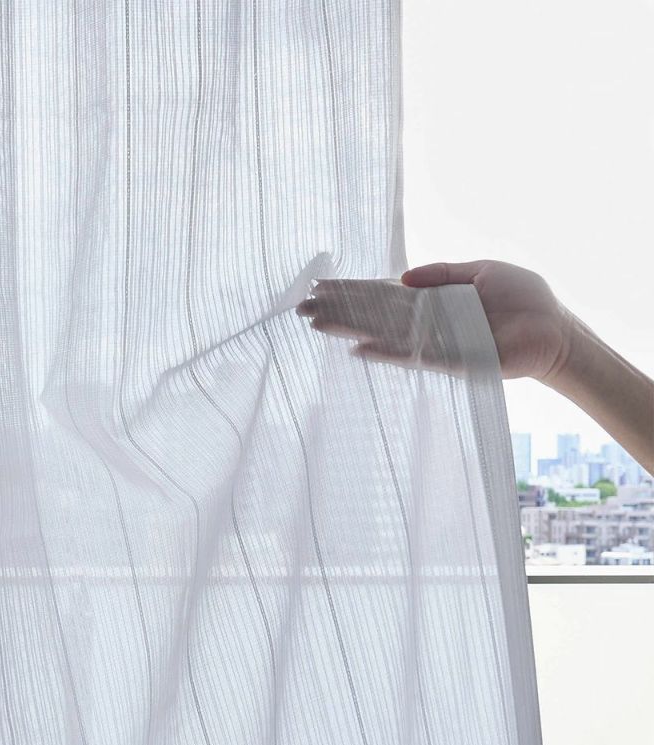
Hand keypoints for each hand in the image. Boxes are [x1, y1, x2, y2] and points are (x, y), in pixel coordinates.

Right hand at [295, 260, 571, 380]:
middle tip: (302, 307)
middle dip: (339, 310)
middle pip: (375, 314)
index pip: (383, 293)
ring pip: (384, 335)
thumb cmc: (524, 297)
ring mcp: (435, 342)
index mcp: (433, 299)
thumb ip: (442, 274)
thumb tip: (401, 278)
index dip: (352, 290)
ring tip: (317, 324)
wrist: (555, 329)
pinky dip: (386, 353)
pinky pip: (412, 357)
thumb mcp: (481, 270)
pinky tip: (358, 348)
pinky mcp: (450, 361)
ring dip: (350, 330)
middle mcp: (427, 321)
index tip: (320, 286)